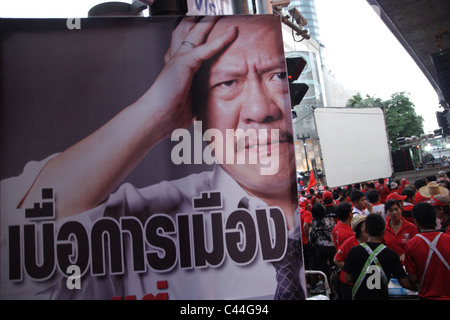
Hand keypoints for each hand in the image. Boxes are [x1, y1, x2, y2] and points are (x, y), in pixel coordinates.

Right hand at [135, 16, 237, 138]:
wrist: (156, 116)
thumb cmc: (167, 115)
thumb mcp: (185, 107)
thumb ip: (194, 105)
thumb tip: (201, 117)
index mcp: (175, 69)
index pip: (184, 46)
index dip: (191, 35)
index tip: (199, 28)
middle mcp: (176, 59)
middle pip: (187, 33)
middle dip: (198, 22)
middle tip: (209, 13)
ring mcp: (180, 59)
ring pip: (196, 33)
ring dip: (207, 22)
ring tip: (218, 14)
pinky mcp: (185, 62)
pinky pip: (207, 48)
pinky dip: (221, 40)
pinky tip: (232, 33)